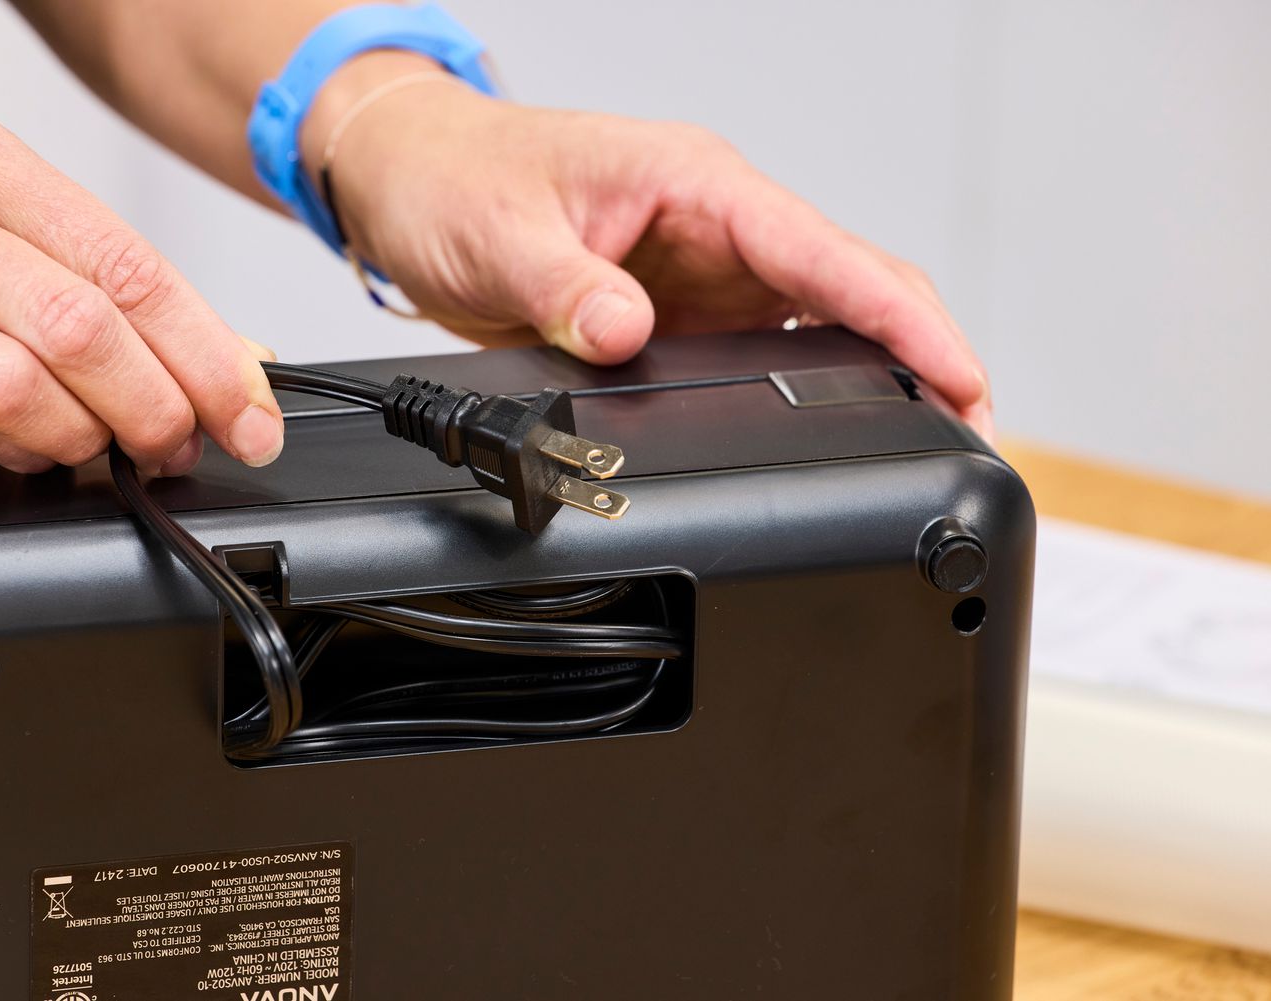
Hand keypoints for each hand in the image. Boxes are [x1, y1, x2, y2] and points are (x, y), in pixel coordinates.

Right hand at [0, 105, 282, 473]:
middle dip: (161, 407)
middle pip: (85, 330)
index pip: (128, 264)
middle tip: (186, 443)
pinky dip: (19, 453)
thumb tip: (234, 355)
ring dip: (88, 438)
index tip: (253, 410)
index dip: (209, 353)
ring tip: (102, 443)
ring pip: (24, 390)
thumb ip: (103, 284)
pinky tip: (30, 444)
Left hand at [314, 74, 992, 439]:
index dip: (900, 314)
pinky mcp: (679, 310)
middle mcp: (714, 225)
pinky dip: (803, 389)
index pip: (821, 249)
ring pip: (817, 323)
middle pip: (847, 286)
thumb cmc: (456, 179)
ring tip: (925, 442)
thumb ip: (569, 289)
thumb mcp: (505, 235)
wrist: (412, 181)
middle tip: (970, 429)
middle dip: (918, 353)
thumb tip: (629, 335)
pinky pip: (759, 350)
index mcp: (692, 183)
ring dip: (873, 376)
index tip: (960, 371)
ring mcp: (702, 271)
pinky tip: (832, 431)